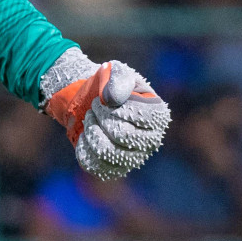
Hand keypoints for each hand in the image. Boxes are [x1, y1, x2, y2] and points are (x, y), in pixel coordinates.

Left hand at [41, 48, 170, 180]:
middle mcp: (151, 140)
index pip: (140, 116)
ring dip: (91, 130)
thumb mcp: (115, 71)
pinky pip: (93, 164)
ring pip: (106, 152)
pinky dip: (83, 146)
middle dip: (100, 116)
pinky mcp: (114, 169)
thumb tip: (111, 99)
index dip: (116, 107)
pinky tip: (85, 134)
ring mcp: (133, 158)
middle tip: (94, 106)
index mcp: (158, 116)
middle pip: (122, 135)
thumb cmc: (108, 85)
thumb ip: (118, 78)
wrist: (90, 100)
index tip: (104, 98)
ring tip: (89, 118)